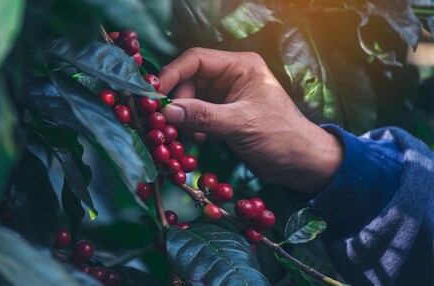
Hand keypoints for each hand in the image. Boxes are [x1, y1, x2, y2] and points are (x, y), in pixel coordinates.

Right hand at [159, 48, 341, 194]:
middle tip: (168, 121)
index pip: (196, 60)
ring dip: (183, 115)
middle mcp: (232, 77)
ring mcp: (227, 96)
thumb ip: (202, 115)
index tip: (154, 94)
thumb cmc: (280, 136)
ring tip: (184, 133)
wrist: (300, 163)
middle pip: (190, 79)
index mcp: (240, 66)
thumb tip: (166, 111)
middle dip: (178, 100)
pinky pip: (198, 114)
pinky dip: (191, 125)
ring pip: (191, 98)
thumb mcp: (240, 123)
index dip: (173, 74)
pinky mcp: (224, 115)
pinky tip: (197, 138)